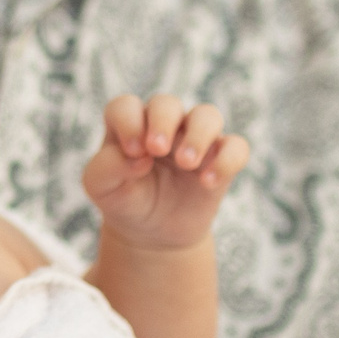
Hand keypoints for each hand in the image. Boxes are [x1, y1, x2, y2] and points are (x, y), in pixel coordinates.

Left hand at [81, 94, 251, 251]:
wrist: (153, 233)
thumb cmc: (124, 200)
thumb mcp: (101, 187)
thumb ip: (108, 167)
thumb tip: (140, 158)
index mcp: (129, 124)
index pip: (126, 107)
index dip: (128, 122)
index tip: (132, 151)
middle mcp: (163, 124)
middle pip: (166, 103)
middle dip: (163, 122)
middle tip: (157, 149)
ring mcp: (194, 139)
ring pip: (208, 115)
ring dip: (198, 135)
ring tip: (186, 163)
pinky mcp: (219, 158)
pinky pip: (236, 147)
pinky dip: (227, 160)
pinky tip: (208, 183)